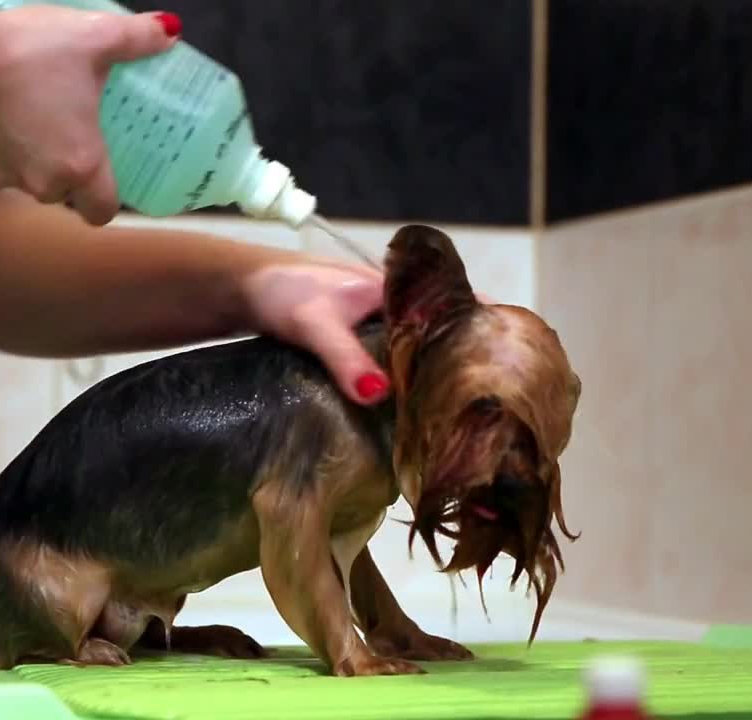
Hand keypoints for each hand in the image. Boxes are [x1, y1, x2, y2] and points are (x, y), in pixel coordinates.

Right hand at [0, 6, 179, 225]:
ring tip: (31, 116)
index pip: (101, 211)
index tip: (105, 175)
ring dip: (31, 158)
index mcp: (80, 165)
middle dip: (67, 169)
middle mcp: (41, 184)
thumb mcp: (93, 37)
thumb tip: (169, 31)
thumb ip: (138, 38)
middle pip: (63, 193)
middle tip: (70, 130)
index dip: (105, 198)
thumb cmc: (32, 50)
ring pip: (25, 180)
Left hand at [240, 261, 498, 404]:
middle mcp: (397, 307)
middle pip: (448, 333)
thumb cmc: (280, 293)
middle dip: (469, 364)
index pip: (462, 304)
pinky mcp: (360, 346)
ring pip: (423, 351)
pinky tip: (413, 418)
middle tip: (493, 407)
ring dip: (439, 379)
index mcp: (399, 290)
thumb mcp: (315, 325)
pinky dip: (410, 386)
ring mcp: (379, 327)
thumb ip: (345, 357)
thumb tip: (377, 394)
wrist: (238, 290)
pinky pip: (398, 365)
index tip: (513, 364)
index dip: (490, 330)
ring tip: (462, 420)